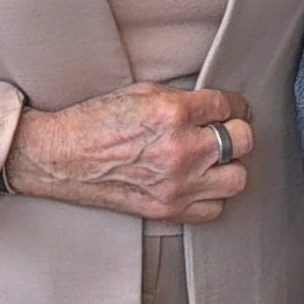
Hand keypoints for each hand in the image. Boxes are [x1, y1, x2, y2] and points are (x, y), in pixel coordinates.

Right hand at [3, 83, 253, 221]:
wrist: (60, 157)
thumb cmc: (96, 122)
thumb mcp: (144, 94)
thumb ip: (183, 100)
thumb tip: (213, 107)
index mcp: (173, 113)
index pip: (229, 106)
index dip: (231, 106)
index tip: (228, 109)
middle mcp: (180, 150)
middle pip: (243, 141)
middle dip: (237, 132)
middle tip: (223, 131)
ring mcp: (175, 184)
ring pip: (237, 179)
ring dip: (229, 166)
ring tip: (214, 159)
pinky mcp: (166, 210)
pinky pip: (213, 209)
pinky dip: (211, 196)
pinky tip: (198, 183)